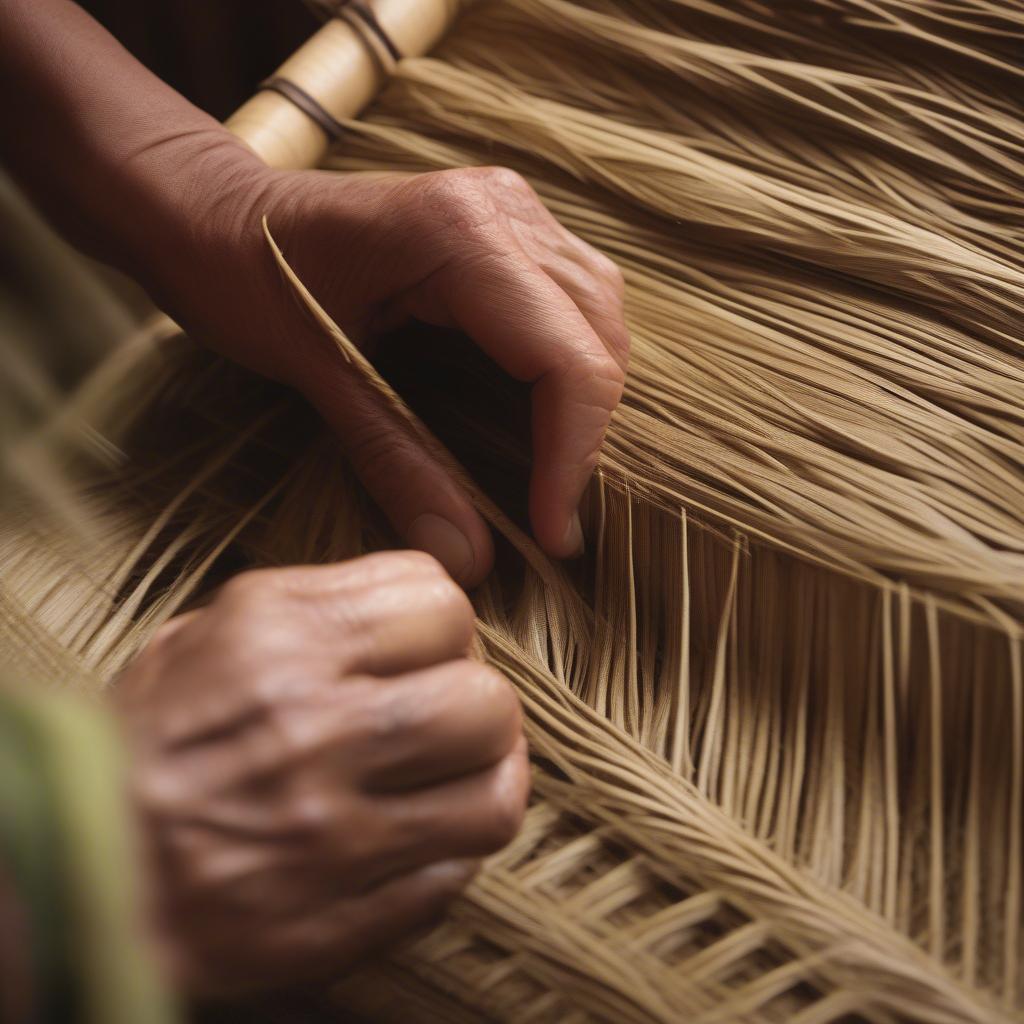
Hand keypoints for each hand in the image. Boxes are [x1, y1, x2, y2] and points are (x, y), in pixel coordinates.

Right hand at [115, 552, 528, 995]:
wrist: (72, 872)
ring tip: (463, 771)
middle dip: (479, 700)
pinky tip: (430, 832)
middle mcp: (313, 728)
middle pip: (484, 699)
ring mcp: (333, 832)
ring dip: (489, 776)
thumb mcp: (202, 637)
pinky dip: (458, 846)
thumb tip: (421, 603)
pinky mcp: (343, 916)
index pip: (439, 600)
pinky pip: (457, 872)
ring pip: (493, 793)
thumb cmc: (141, 744)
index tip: (429, 648)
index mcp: (276, 639)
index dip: (446, 624)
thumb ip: (311, 608)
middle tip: (449, 712)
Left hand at [160, 162, 628, 584]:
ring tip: (550, 474)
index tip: (551, 533)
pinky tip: (540, 414)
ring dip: (585, 401)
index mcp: (457, 234)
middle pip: (598, 335)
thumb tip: (467, 560)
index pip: (566, 357)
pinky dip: (568, 366)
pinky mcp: (504, 224)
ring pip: (599, 314)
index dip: (571, 454)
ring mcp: (509, 207)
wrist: (213, 211)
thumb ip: (396, 463)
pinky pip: (572, 299)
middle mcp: (503, 208)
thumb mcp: (314, 375)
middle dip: (585, 435)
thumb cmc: (241, 278)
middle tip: (549, 516)